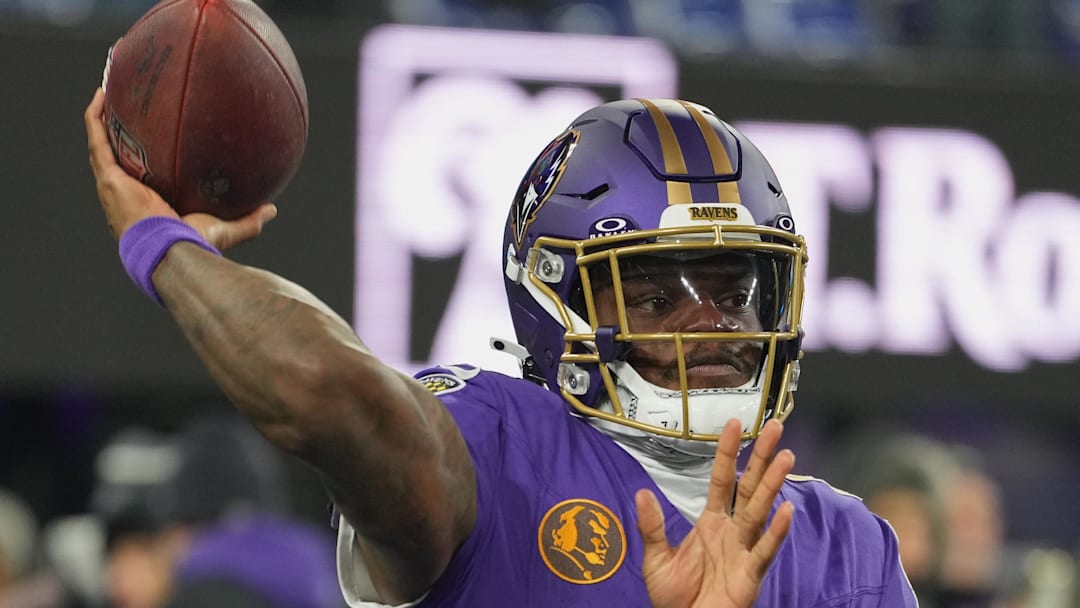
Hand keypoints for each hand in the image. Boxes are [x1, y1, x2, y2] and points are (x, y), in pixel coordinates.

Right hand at [84, 88, 275, 249]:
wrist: (173, 249)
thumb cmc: (193, 244)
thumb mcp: (225, 228)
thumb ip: (247, 219)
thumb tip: (271, 209)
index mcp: (147, 203)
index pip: (141, 175)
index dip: (142, 155)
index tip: (152, 137)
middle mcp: (126, 192)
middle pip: (116, 155)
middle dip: (117, 131)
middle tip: (125, 105)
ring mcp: (114, 185)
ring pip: (101, 144)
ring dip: (102, 117)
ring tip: (107, 90)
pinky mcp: (110, 177)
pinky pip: (97, 140)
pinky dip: (96, 117)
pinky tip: (102, 94)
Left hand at [636, 419, 794, 607]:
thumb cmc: (674, 597)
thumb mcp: (655, 558)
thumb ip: (651, 526)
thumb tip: (641, 492)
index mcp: (711, 522)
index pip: (723, 479)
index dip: (728, 452)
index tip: (735, 424)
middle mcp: (732, 530)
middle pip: (749, 486)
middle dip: (762, 457)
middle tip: (776, 427)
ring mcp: (744, 550)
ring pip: (760, 511)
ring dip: (772, 485)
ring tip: (786, 457)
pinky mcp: (750, 574)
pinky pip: (764, 550)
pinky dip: (776, 532)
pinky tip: (786, 510)